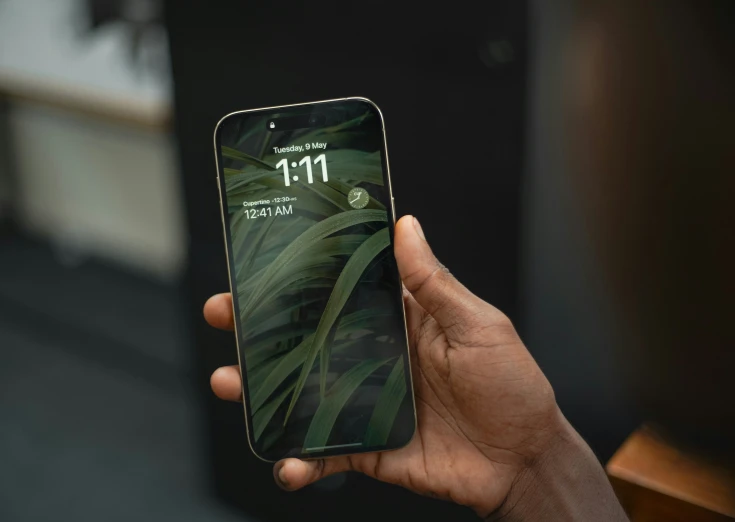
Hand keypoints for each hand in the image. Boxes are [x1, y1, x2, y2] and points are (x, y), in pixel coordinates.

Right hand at [205, 215, 566, 517]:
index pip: (339, 290)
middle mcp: (373, 357)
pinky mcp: (367, 447)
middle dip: (259, 328)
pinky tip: (285, 462)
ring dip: (259, 391)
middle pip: (306, 338)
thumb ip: (435, 283)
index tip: (258, 263)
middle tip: (224, 315)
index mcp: (398, 320)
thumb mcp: (478, 325)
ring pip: (300, 393)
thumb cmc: (512, 386)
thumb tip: (404, 225)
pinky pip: (324, 453)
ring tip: (230, 383)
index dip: (299, 278)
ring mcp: (365, 402)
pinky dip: (299, 460)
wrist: (524, 461)